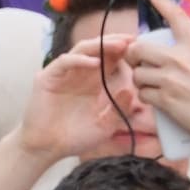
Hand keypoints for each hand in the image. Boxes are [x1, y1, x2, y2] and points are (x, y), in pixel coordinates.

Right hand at [19, 35, 149, 162]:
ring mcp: (63, 73)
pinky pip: (65, 62)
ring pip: (82, 50)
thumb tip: (131, 91)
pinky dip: (80, 60)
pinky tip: (95, 62)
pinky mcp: (48, 77)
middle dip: (116, 43)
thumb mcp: (104, 126)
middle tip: (133, 40)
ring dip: (100, 45)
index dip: (125, 52)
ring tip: (118, 45)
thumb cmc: (74, 138)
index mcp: (94, 82)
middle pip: (98, 50)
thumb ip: (118, 109)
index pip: (111, 60)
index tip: (142, 49)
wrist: (47, 149)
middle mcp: (79, 73)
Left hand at [123, 0, 189, 152]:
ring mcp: (171, 81)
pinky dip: (146, 95)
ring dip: (140, 77)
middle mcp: (179, 60)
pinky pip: (143, 93)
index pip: (175, 16)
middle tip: (141, 60)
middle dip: (135, 53)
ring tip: (151, 82)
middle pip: (140, 48)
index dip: (158, 0)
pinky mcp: (166, 102)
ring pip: (138, 73)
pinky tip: (155, 97)